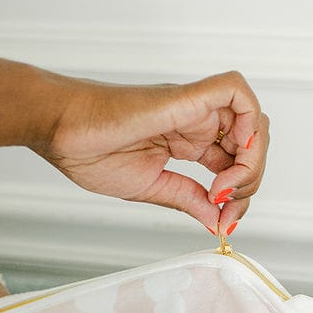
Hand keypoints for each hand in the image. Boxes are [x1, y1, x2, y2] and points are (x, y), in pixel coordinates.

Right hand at [41, 68, 268, 233]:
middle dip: (251, 180)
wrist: (59, 131)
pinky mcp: (188, 96)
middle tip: (225, 206)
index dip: (240, 194)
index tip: (224, 220)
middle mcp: (197, 122)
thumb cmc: (90, 151)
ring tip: (224, 187)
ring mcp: (195, 108)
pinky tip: (232, 155)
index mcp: (189, 141)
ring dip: (252, 159)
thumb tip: (219, 221)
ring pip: (253, 120)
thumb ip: (189, 200)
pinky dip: (248, 122)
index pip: (237, 164)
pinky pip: (236, 91)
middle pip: (253, 143)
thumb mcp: (152, 187)